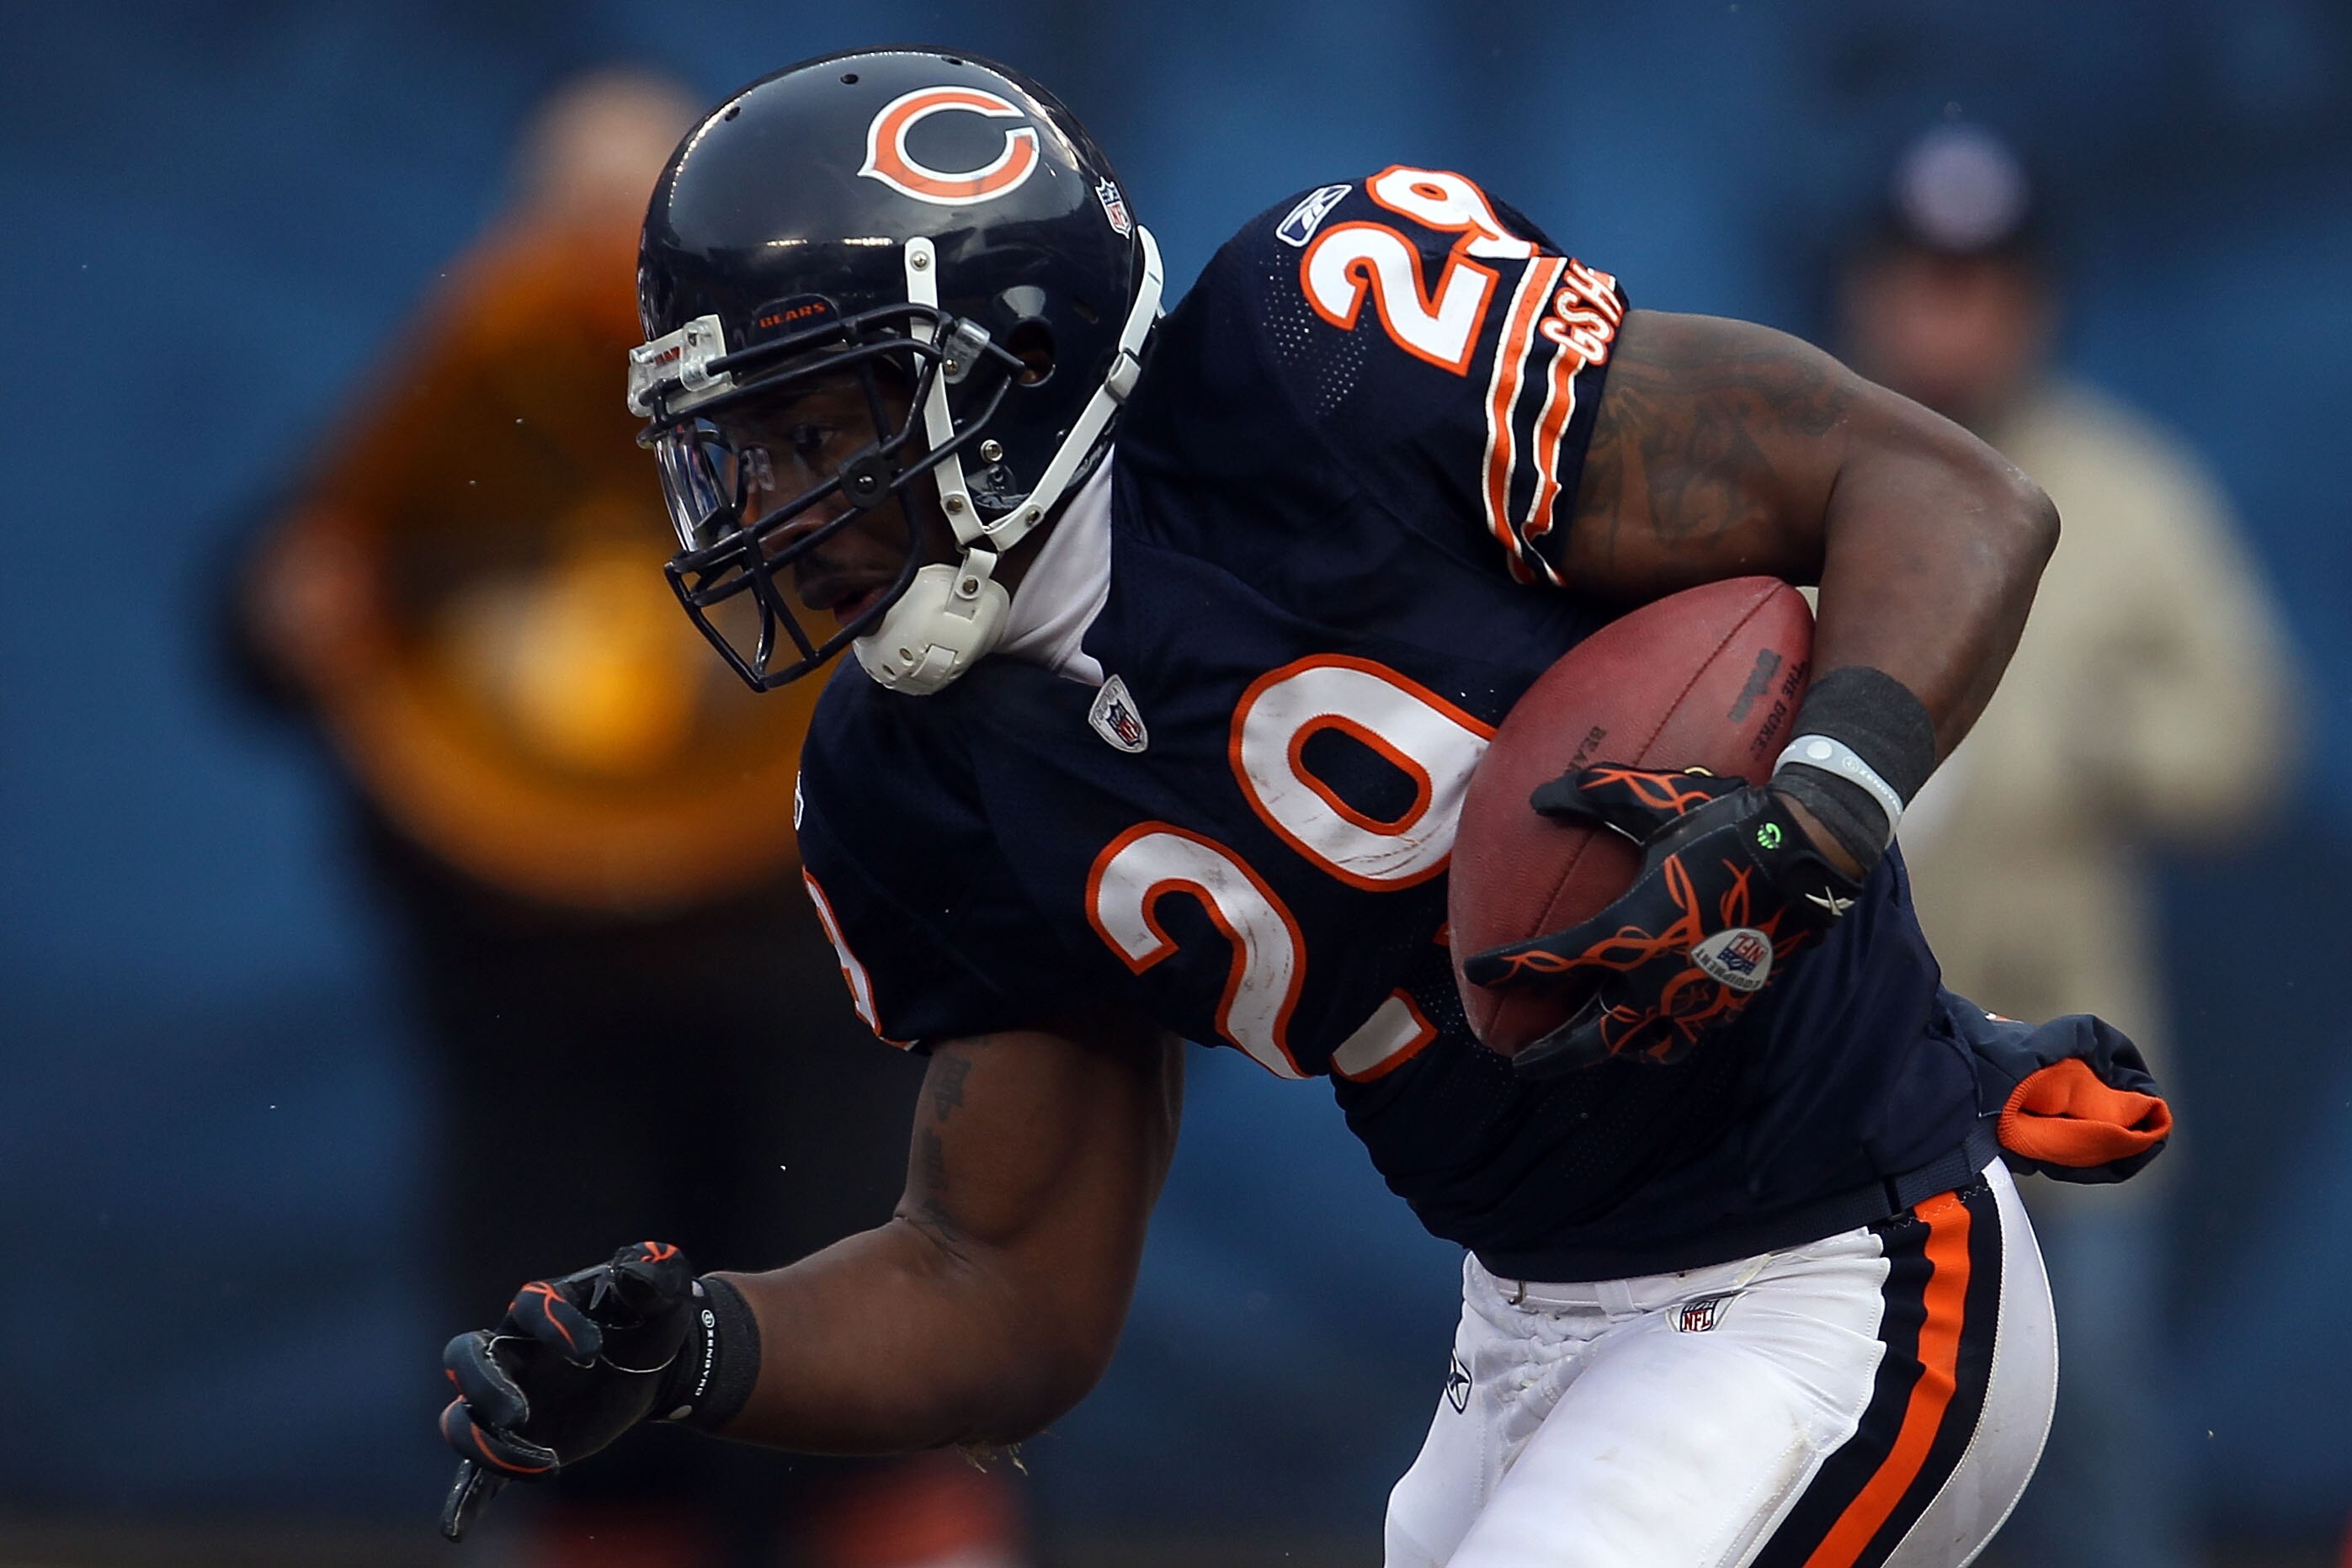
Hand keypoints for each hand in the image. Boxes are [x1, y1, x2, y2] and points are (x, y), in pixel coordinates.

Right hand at [438, 1241, 702, 1541]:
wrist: (655, 1366)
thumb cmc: (653, 1320)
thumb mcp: (666, 1293)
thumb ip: (656, 1272)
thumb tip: (635, 1270)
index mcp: (546, 1306)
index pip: (529, 1304)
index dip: (555, 1324)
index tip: (594, 1353)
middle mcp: (514, 1349)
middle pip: (468, 1357)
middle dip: (485, 1385)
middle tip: (519, 1414)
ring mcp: (509, 1397)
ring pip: (465, 1418)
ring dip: (488, 1445)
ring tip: (545, 1464)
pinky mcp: (519, 1440)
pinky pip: (479, 1471)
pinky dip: (467, 1498)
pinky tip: (459, 1527)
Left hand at [1461, 765, 1861, 1076]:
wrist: (1811, 853)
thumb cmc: (1728, 823)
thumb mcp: (1656, 799)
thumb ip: (1594, 794)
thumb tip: (1539, 796)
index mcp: (1631, 932)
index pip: (1550, 962)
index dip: (1508, 968)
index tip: (1478, 971)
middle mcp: (1658, 978)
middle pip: (1591, 1036)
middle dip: (1551, 1053)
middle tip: (1520, 1062)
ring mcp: (1697, 998)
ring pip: (1641, 1045)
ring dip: (1605, 1051)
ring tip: (1583, 1050)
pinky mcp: (1731, 1002)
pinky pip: (1686, 1036)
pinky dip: (1659, 1041)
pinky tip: (1651, 1030)